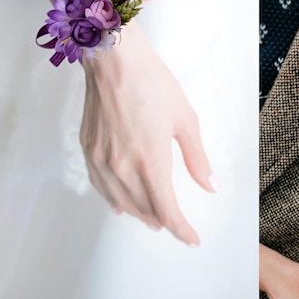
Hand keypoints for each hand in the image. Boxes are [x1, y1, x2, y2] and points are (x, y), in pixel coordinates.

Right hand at [80, 23, 217, 244]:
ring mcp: (101, 160)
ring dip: (139, 213)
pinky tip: (119, 202)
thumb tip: (210, 186)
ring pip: (120, 202)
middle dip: (163, 220)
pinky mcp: (88, 150)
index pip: (167, 210)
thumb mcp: (185, 119)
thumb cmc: (153, 84)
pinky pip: (101, 187)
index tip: (192, 238)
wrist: (115, 60)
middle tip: (176, 223)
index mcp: (151, 161)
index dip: (181, 229)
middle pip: (143, 209)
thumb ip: (197, 157)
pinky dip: (114, 199)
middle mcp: (123, 167)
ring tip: (152, 217)